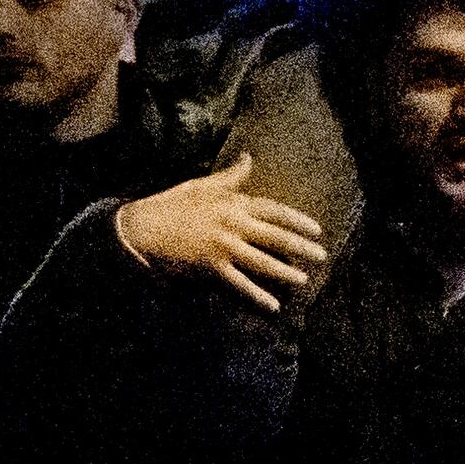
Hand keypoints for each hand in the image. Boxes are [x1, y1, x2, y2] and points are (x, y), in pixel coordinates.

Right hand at [113, 154, 330, 308]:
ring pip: (263, 262)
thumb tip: (250, 158)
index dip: (297, 220)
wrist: (142, 228)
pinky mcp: (211, 268)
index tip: (316, 230)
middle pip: (275, 237)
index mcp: (233, 203)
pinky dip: (257, 296)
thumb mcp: (202, 185)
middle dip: (301, 247)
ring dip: (285, 272)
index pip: (274, 211)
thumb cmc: (171, 204)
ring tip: (303, 280)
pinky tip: (273, 305)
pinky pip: (240, 284)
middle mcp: (233, 224)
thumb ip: (231, 176)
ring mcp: (224, 247)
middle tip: (322, 256)